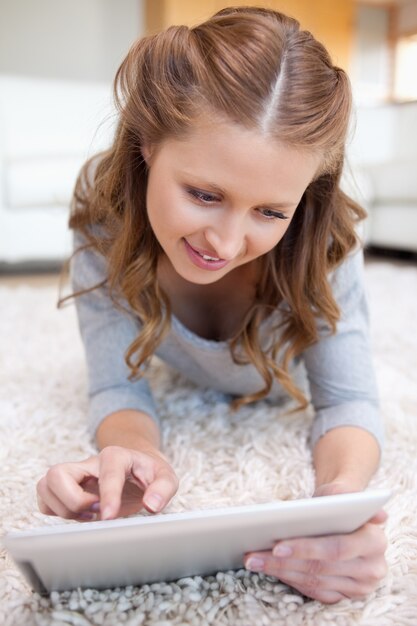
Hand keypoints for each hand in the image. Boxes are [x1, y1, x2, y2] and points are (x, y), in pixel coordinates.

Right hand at [37, 445, 178, 520]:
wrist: (137, 465)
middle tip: (95, 511)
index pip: (106, 471)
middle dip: (73, 500)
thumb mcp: (166, 477)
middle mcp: (90, 462)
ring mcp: (75, 473)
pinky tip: (79, 516)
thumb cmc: (149, 473)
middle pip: (58, 473)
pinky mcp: (66, 486)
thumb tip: (151, 505)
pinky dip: (54, 510)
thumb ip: (163, 488)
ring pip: (46, 484)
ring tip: (88, 515)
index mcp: (116, 456)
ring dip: (62, 507)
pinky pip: (44, 496)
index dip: (107, 495)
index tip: (110, 517)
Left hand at [244, 482, 387, 602]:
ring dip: (280, 572)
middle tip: (254, 555)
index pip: (337, 548)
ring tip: (253, 560)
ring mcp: (360, 586)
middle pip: (320, 568)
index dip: (306, 549)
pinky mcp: (345, 595)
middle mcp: (373, 568)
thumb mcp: (341, 491)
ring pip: (314, 582)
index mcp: (375, 541)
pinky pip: (314, 591)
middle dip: (284, 562)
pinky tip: (270, 569)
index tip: (277, 547)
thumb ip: (347, 496)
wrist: (344, 513)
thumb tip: (376, 513)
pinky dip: (289, 580)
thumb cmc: (339, 500)